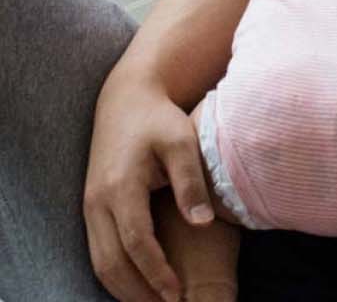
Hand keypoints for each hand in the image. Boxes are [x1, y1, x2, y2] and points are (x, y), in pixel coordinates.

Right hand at [84, 76, 213, 301]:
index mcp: (121, 186)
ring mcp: (90, 207)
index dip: (156, 272)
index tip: (177, 294)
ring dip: (124, 288)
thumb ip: (190, 182)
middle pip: (112, 262)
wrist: (126, 100)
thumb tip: (201, 224)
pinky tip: (138, 284)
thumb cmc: (160, 119)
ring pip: (100, 262)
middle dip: (138, 291)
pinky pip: (98, 251)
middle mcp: (98, 202)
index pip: (137, 242)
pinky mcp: (92, 208)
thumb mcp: (182, 141)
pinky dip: (116, 273)